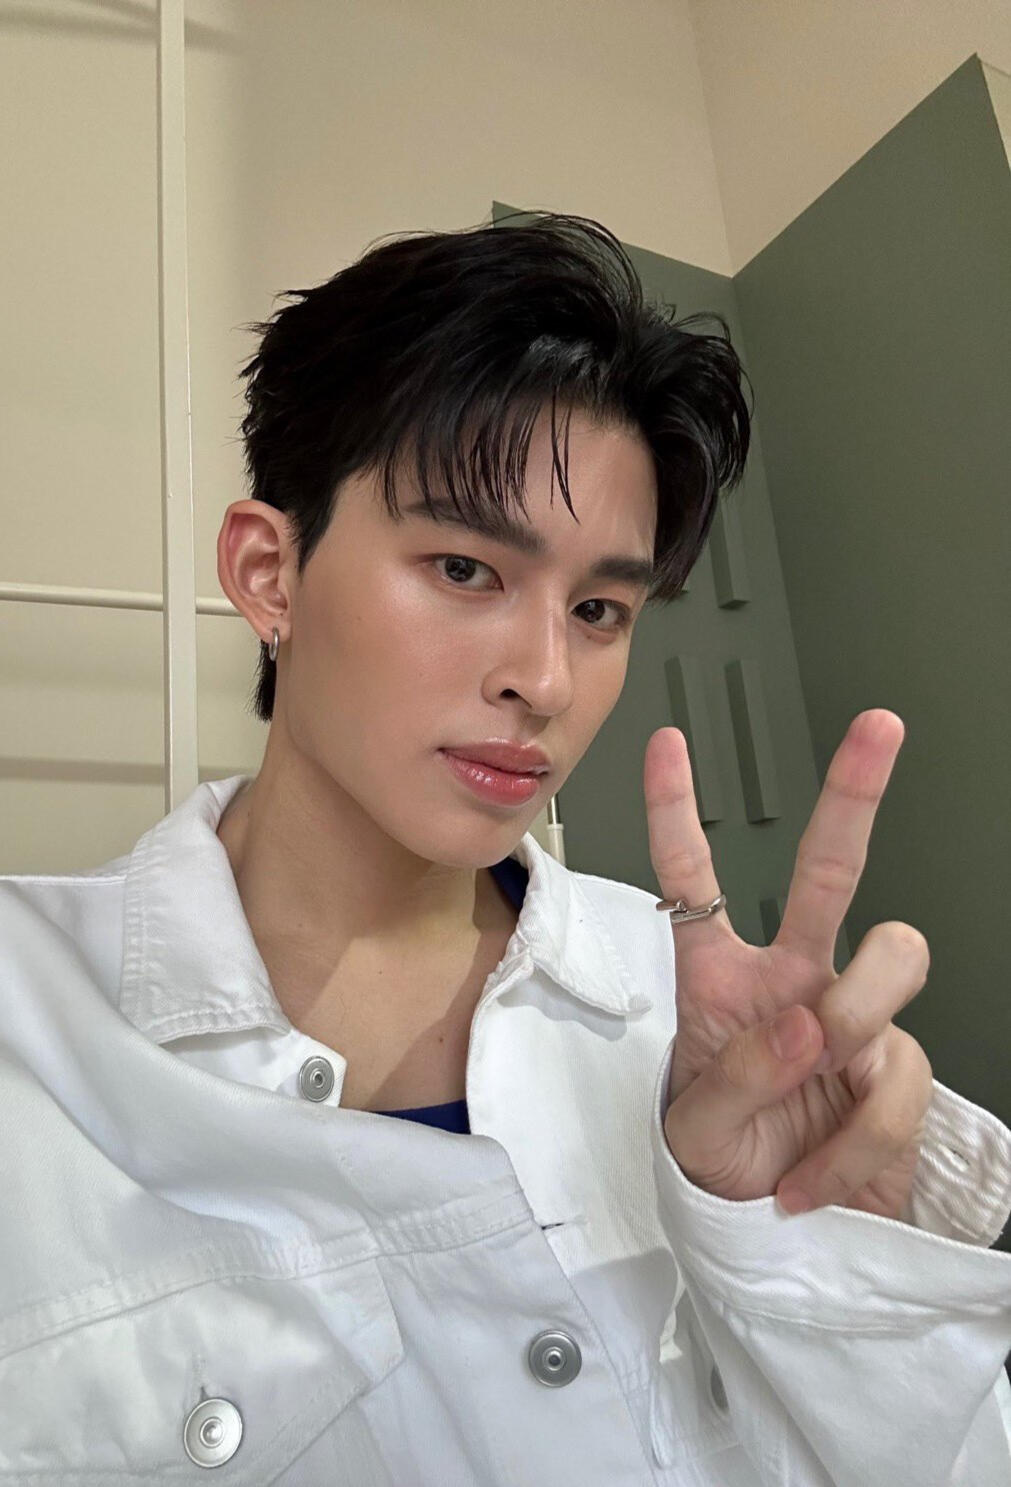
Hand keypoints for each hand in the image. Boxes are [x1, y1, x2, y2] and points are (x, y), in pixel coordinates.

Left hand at [646, 709, 932, 1217]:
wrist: (774, 1232)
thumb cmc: (720, 1164)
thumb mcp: (693, 1130)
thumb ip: (738, 1076)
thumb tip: (810, 1022)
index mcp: (719, 977)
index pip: (693, 879)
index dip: (677, 810)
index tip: (667, 743)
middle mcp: (792, 978)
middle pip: (828, 870)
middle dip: (853, 794)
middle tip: (877, 731)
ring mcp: (851, 1017)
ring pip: (894, 957)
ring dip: (860, 1015)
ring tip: (818, 1077)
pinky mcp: (896, 1068)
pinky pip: (899, 1078)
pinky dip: (856, 1141)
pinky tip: (816, 1176)